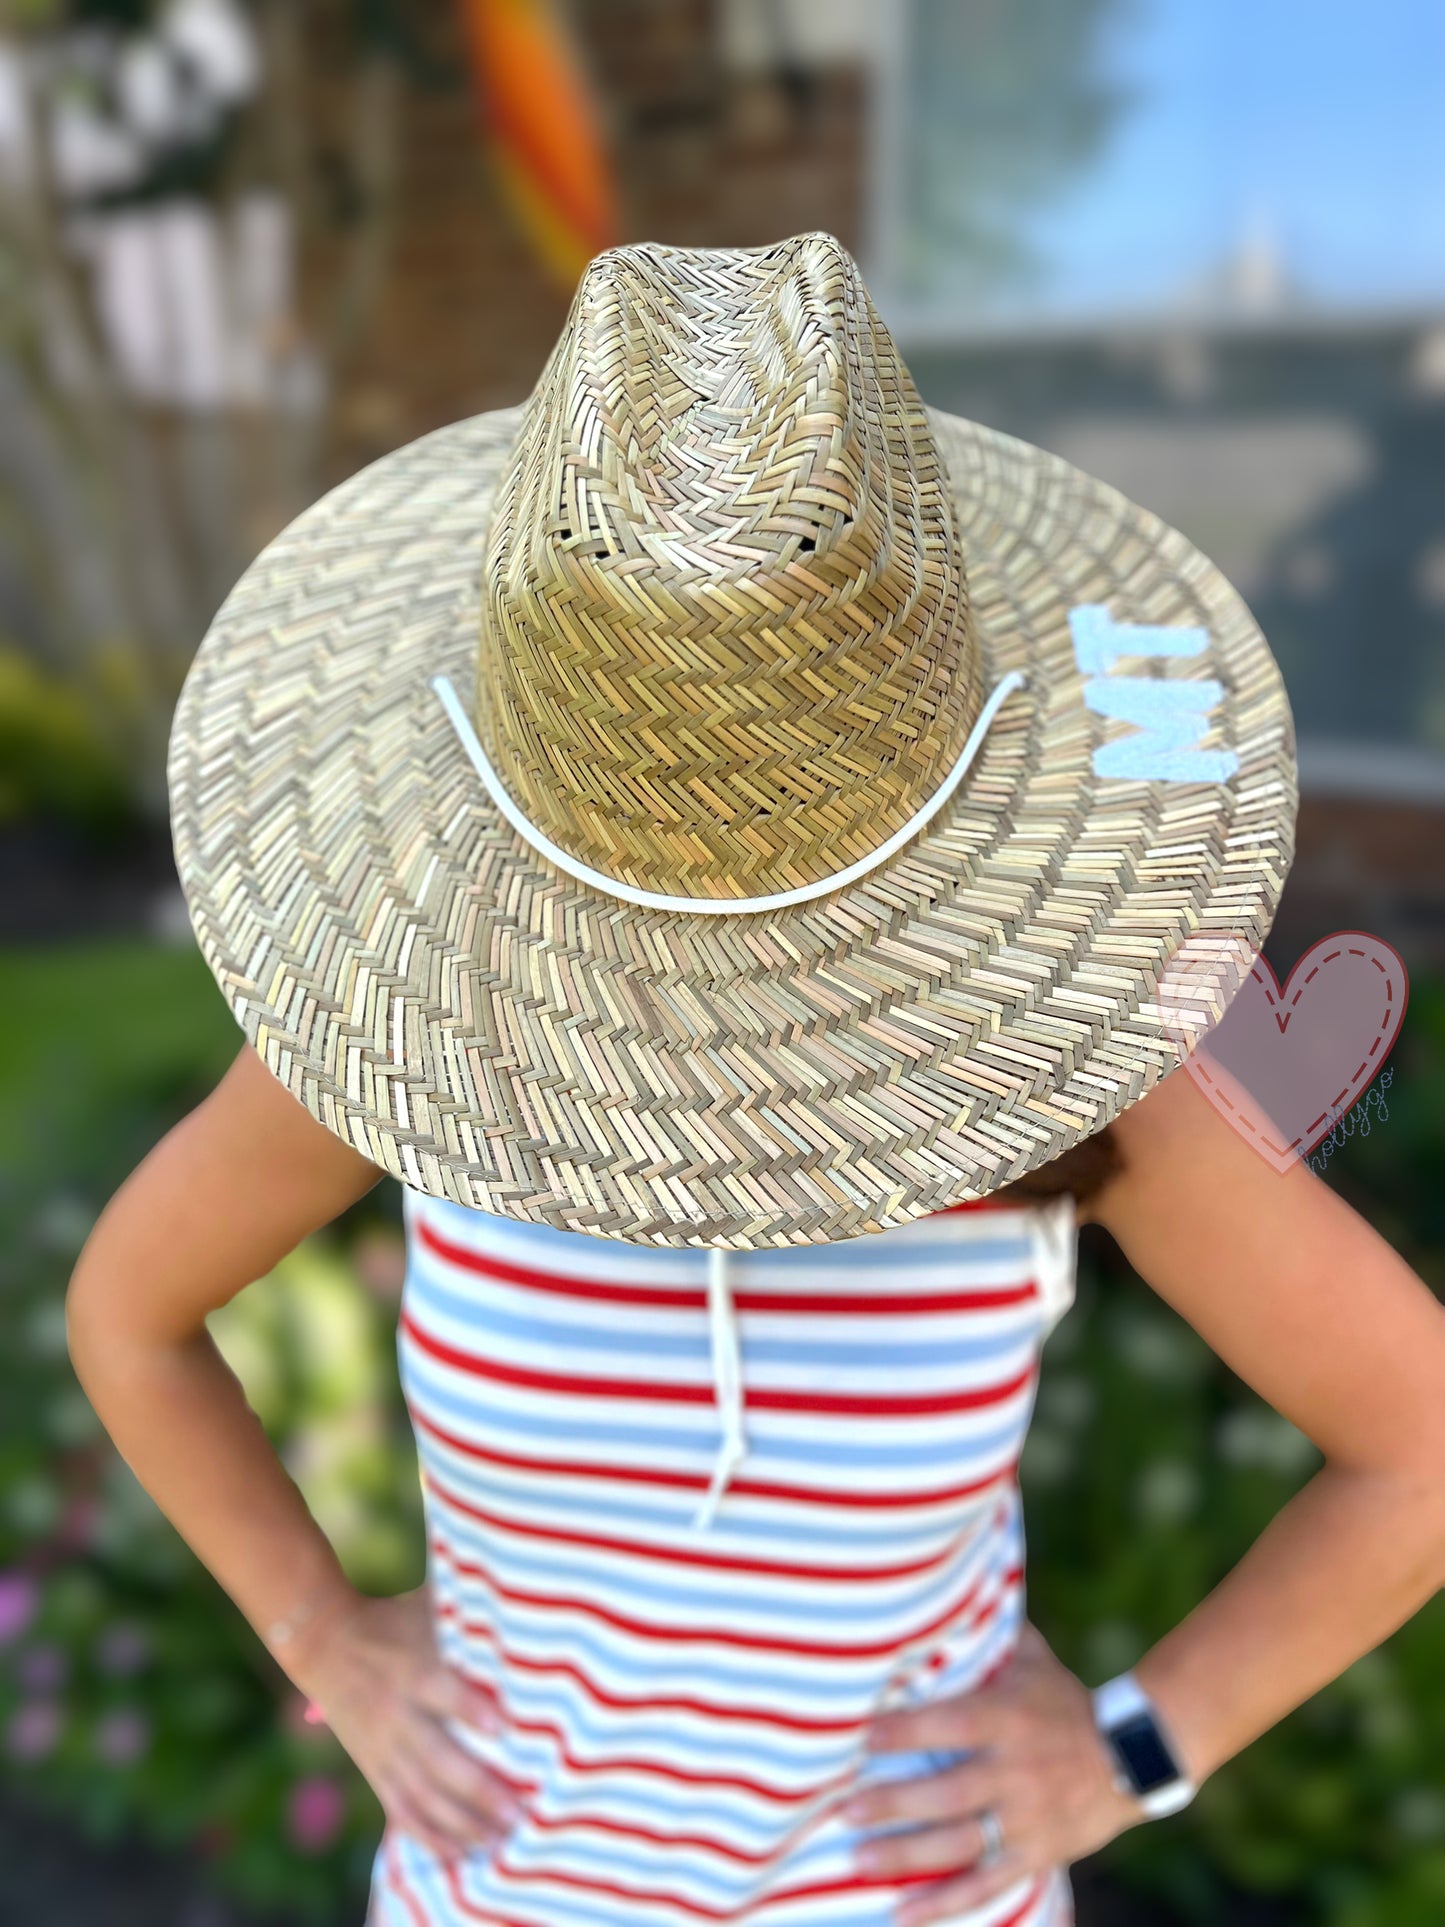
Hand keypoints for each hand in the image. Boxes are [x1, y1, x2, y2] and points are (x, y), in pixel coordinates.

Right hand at [284, 1581, 522, 1863]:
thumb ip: (466, 1617)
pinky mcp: (373, 1768)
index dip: (470, 1710)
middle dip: (479, 1790)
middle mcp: (396, 1716)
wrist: (323, 1640)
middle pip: (437, 1760)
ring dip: (462, 1823)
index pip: (442, 1692)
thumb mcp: (426, 1608)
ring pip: (422, 1795)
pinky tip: (459, 1853)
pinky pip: (401, 1810)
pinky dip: (429, 1836)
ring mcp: (382, 1748)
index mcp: (412, 1671)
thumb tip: (521, 1603)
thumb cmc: (391, 1618)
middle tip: (519, 1812)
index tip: (504, 1728)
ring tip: (501, 1839)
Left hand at [846, 1622, 1145, 1925]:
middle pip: (946, 1794)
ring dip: (905, 1856)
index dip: (905, 1732)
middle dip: (892, 1804)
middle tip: (844, 1809)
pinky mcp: (1034, 1855)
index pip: (949, 1725)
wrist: (1133, 1756)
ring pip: (958, 1844)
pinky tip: (902, 1914)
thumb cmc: (1065, 1700)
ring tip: (857, 1859)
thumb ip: (991, 1632)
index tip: (862, 1736)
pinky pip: (983, 1885)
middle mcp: (1015, 1772)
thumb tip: (951, 1582)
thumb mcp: (1032, 1659)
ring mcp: (1026, 1819)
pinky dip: (942, 1904)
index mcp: (1009, 1719)